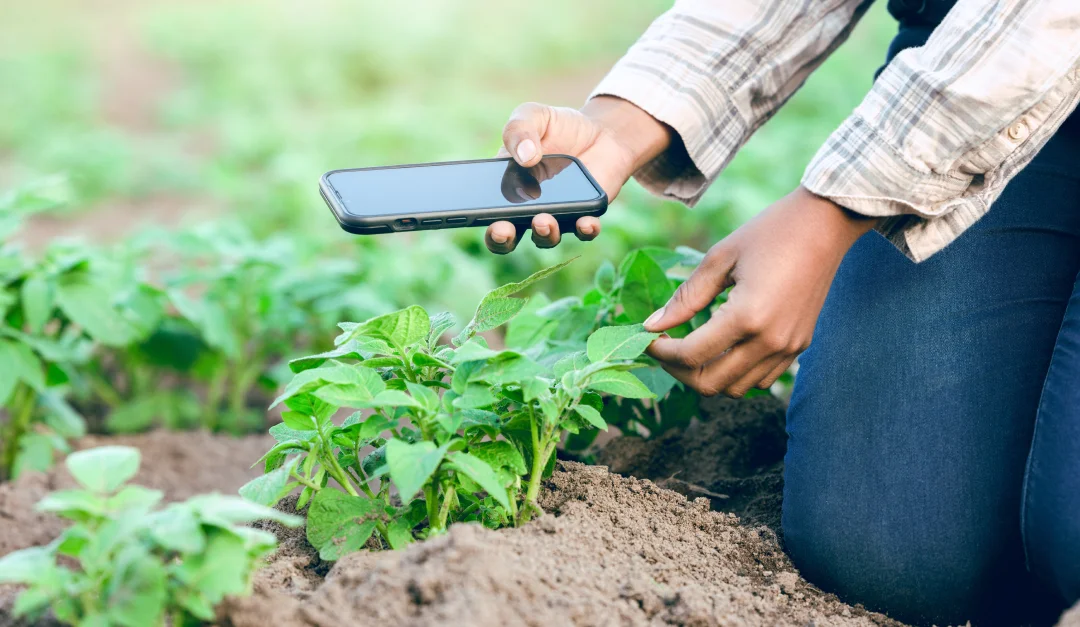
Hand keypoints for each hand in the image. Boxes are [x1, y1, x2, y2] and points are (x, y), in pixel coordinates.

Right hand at [486, 97, 670, 253]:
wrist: (600, 131)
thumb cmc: (559, 127)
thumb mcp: (534, 116)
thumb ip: (520, 129)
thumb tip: (525, 156)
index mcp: (506, 187)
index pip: (485, 210)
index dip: (475, 217)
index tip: (470, 214)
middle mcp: (528, 209)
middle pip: (509, 237)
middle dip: (501, 239)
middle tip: (502, 230)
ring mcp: (557, 215)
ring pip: (545, 238)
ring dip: (543, 234)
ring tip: (543, 220)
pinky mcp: (585, 215)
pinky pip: (584, 231)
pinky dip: (585, 230)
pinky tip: (586, 223)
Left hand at [644, 187, 878, 396]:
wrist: (825, 225)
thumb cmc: (769, 232)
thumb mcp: (720, 258)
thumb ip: (686, 297)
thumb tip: (652, 325)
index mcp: (747, 317)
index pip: (692, 356)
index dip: (662, 352)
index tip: (648, 339)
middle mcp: (770, 341)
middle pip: (711, 384)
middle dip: (679, 371)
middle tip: (665, 349)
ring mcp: (788, 348)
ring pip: (736, 389)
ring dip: (708, 376)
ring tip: (692, 349)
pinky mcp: (799, 347)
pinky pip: (761, 380)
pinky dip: (736, 373)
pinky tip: (723, 348)